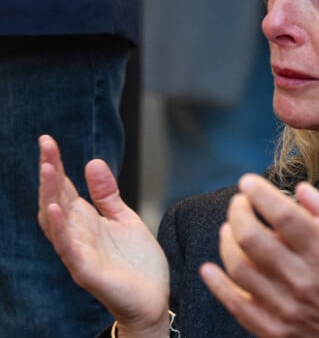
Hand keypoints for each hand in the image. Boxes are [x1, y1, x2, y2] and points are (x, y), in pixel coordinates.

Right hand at [38, 135, 169, 336]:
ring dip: (50, 195)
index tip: (48, 141)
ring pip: (56, 222)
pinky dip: (61, 229)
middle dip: (49, 172)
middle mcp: (77, 235)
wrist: (153, 297)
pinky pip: (69, 249)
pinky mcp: (88, 271)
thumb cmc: (136, 262)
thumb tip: (92, 162)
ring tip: (48, 168)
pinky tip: (57, 209)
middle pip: (55, 200)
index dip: (56, 165)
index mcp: (86, 221)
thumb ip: (107, 194)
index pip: (64, 188)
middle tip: (45, 145)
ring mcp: (79, 253)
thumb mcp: (124, 218)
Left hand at [200, 174, 318, 336]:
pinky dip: (218, 285)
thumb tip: (302, 191)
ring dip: (226, 241)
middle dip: (238, 211)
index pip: (284, 216)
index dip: (261, 193)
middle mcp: (302, 281)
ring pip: (239, 268)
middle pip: (253, 239)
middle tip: (239, 200)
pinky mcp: (274, 329)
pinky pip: (237, 305)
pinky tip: (209, 268)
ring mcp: (285, 308)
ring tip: (230, 226)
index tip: (249, 181)